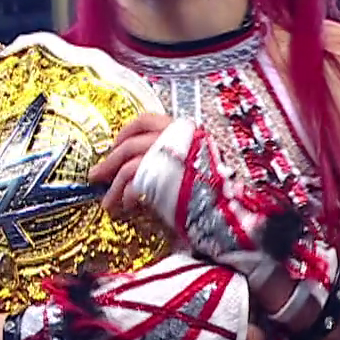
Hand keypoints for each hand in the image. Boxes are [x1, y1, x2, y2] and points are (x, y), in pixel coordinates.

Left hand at [101, 114, 337, 290]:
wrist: (243, 220)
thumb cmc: (223, 201)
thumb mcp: (195, 175)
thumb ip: (173, 165)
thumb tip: (140, 173)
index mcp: (189, 133)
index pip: (148, 119)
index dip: (125, 131)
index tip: (114, 145)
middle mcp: (182, 140)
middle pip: (132, 141)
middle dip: (110, 160)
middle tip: (96, 176)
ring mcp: (176, 158)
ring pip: (129, 162)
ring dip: (113, 185)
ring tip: (107, 202)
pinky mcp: (170, 179)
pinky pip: (136, 181)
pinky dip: (125, 195)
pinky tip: (126, 209)